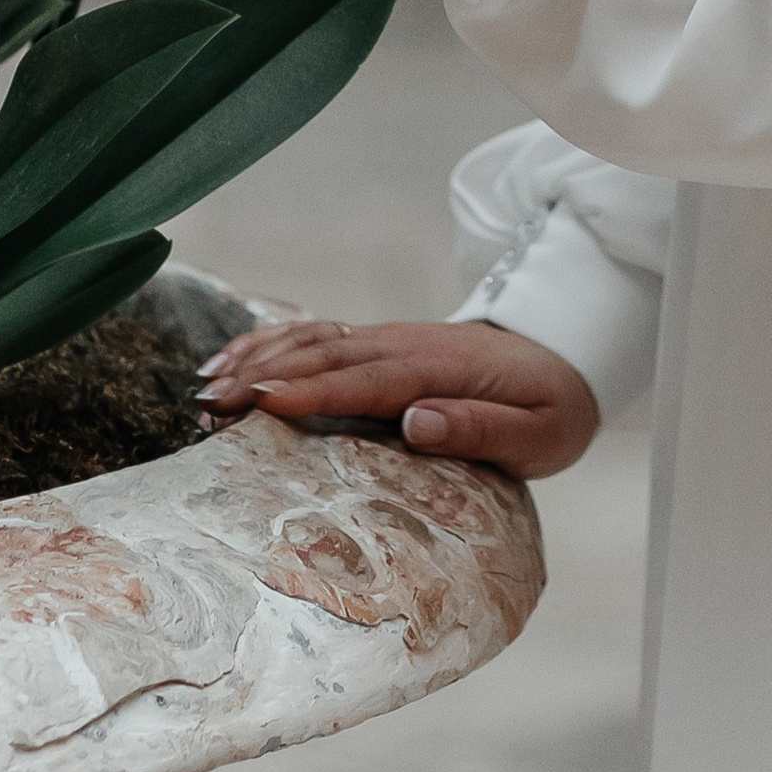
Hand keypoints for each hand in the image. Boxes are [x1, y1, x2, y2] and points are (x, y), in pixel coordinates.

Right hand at [196, 315, 601, 477]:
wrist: (566, 356)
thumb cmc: (551, 408)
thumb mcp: (538, 434)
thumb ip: (481, 428)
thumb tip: (415, 422)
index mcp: (441, 370)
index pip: (367, 380)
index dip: (311, 391)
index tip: (258, 403)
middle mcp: (406, 346)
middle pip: (325, 357)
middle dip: (262, 377)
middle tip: (206, 406)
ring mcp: (391, 339)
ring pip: (315, 340)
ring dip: (259, 357)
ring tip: (206, 385)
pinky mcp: (381, 344)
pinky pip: (321, 338)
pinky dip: (274, 342)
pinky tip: (236, 357)